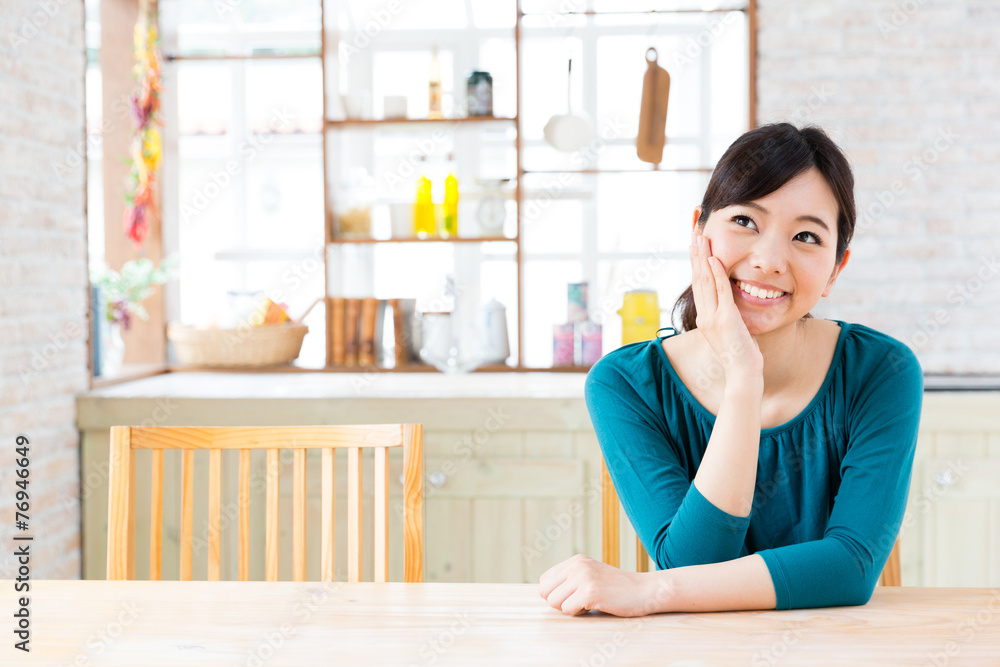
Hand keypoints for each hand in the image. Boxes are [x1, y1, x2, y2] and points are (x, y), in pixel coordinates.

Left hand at [538, 554, 669, 616]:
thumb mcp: (590, 575)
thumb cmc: (617, 588)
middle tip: (581, 601)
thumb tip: (543, 592)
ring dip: (570, 608)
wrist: (645, 591)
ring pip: (554, 602)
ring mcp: (583, 577)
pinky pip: (568, 610)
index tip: (575, 595)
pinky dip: (580, 613)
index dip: (556, 594)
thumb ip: (569, 579)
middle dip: (560, 603)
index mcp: (575, 560)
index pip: (544, 581)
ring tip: (590, 602)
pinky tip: (596, 605)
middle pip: (545, 592)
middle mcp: (577, 565)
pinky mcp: (590, 592)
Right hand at [689, 230, 763, 382]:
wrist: (743, 374)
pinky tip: (714, 258)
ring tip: (700, 238)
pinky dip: (716, 274)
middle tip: (694, 233)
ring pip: (705, 281)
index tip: (696, 246)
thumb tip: (732, 304)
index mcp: (705, 317)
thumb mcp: (733, 331)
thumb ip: (729, 315)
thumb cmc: (741, 356)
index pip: (699, 284)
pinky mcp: (725, 320)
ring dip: (702, 257)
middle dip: (696, 254)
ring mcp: (713, 318)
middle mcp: (704, 315)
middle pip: (697, 278)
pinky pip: (720, 291)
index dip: (697, 263)